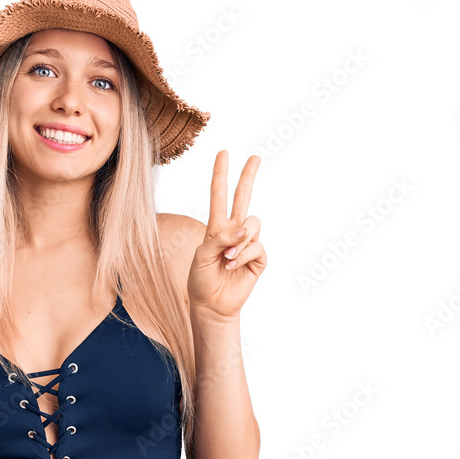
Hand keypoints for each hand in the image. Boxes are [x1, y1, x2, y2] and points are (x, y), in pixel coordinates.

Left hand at [187, 150, 266, 321]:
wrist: (212, 305)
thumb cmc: (201, 280)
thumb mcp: (201, 255)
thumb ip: (220, 238)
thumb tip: (244, 229)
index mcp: (216, 226)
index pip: (219, 195)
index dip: (221, 174)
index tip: (224, 153)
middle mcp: (234, 231)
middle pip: (244, 196)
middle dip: (249, 176)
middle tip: (256, 157)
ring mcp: (248, 243)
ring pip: (253, 224)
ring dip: (239, 240)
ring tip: (227, 258)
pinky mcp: (258, 258)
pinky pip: (257, 246)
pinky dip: (244, 255)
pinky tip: (233, 266)